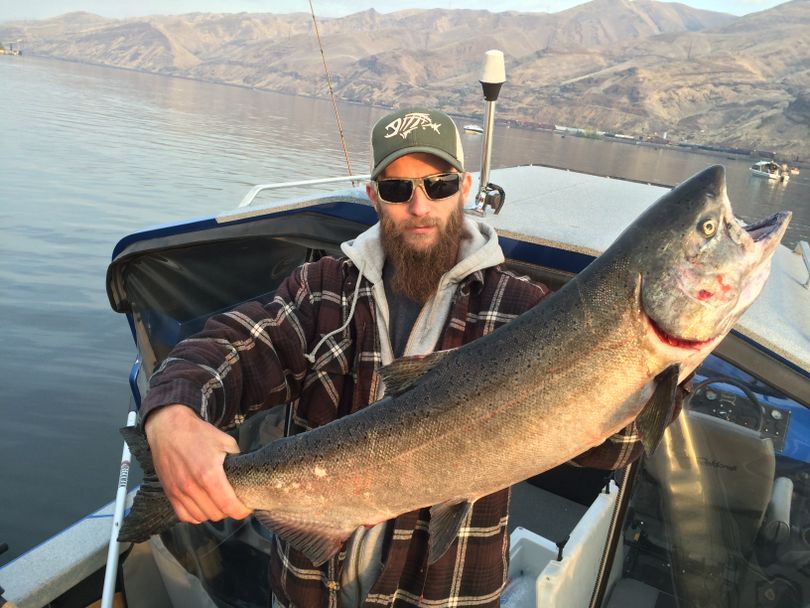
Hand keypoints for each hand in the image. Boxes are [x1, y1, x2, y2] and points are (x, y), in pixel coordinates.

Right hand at [144, 404, 251, 523]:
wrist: (168, 428)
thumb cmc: (197, 433)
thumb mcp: (225, 441)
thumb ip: (236, 459)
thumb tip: (244, 472)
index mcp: (209, 474)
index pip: (229, 506)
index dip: (241, 511)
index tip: (246, 507)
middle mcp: (192, 487)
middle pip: (216, 514)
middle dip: (228, 510)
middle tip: (233, 501)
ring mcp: (179, 492)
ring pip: (201, 517)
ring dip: (212, 513)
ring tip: (218, 502)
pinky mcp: (169, 493)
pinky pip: (184, 515)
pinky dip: (195, 515)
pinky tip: (202, 505)